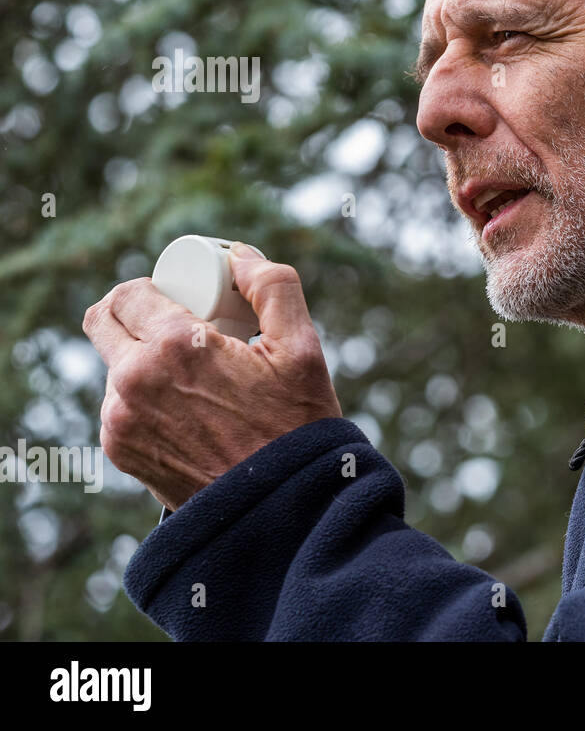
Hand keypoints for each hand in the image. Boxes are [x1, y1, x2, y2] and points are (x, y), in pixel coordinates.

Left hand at [83, 243, 342, 511]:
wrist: (281, 507)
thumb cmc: (297, 427)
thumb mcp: (302, 348)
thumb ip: (273, 286)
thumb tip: (240, 255)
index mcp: (173, 348)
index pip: (129, 292)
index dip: (157, 286)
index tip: (188, 299)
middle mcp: (133, 383)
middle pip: (104, 322)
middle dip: (136, 312)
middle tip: (182, 325)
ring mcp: (121, 421)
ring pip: (115, 366)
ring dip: (144, 359)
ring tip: (198, 377)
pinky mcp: (122, 451)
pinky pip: (121, 405)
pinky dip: (146, 397)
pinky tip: (189, 408)